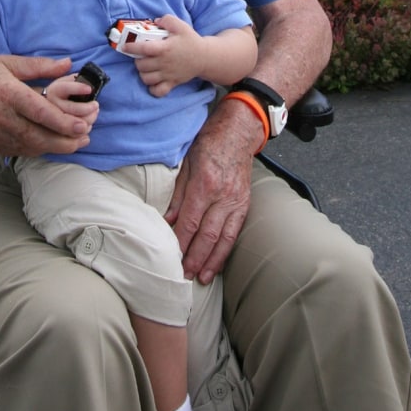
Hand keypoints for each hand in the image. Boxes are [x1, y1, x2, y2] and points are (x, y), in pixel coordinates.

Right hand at [0, 53, 97, 157]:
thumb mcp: (6, 61)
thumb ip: (38, 66)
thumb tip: (67, 64)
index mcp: (8, 94)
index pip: (43, 114)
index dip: (66, 123)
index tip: (85, 124)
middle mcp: (2, 117)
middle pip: (41, 137)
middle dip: (67, 141)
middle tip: (86, 138)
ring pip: (30, 148)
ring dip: (54, 148)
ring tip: (74, 143)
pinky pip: (17, 150)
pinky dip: (36, 150)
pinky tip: (48, 145)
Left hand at [127, 14, 201, 96]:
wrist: (205, 57)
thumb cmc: (190, 41)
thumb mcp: (181, 25)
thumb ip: (167, 20)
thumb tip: (155, 21)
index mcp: (165, 48)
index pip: (143, 49)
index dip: (131, 48)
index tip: (125, 46)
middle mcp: (164, 63)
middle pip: (141, 65)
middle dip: (137, 60)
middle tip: (140, 56)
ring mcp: (168, 75)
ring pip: (146, 79)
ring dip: (142, 73)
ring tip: (146, 67)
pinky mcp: (172, 83)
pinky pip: (158, 92)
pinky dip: (152, 88)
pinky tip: (153, 81)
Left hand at [165, 95, 262, 283]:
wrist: (239, 132)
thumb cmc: (209, 143)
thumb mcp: (186, 162)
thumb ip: (177, 193)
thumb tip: (166, 220)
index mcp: (205, 183)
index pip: (189, 221)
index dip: (179, 241)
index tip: (169, 257)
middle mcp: (223, 196)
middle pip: (206, 235)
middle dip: (193, 258)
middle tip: (181, 275)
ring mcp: (236, 202)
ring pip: (223, 239)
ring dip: (210, 261)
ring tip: (199, 278)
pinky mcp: (244, 205)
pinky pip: (234, 233)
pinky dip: (225, 251)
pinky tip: (216, 264)